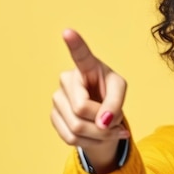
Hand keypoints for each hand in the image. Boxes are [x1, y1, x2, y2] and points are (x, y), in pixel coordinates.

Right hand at [50, 29, 128, 172]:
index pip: (80, 55)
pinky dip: (90, 142)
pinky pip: (71, 138)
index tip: (68, 32)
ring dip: (100, 135)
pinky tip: (96, 136)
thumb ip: (115, 105)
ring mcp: (57, 98)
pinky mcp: (53, 116)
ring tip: (108, 128)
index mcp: (87, 67)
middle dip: (104, 123)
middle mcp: (67, 79)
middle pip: (82, 110)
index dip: (74, 44)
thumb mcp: (120, 93)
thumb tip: (103, 123)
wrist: (101, 115)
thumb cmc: (110, 95)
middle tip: (115, 122)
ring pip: (77, 128)